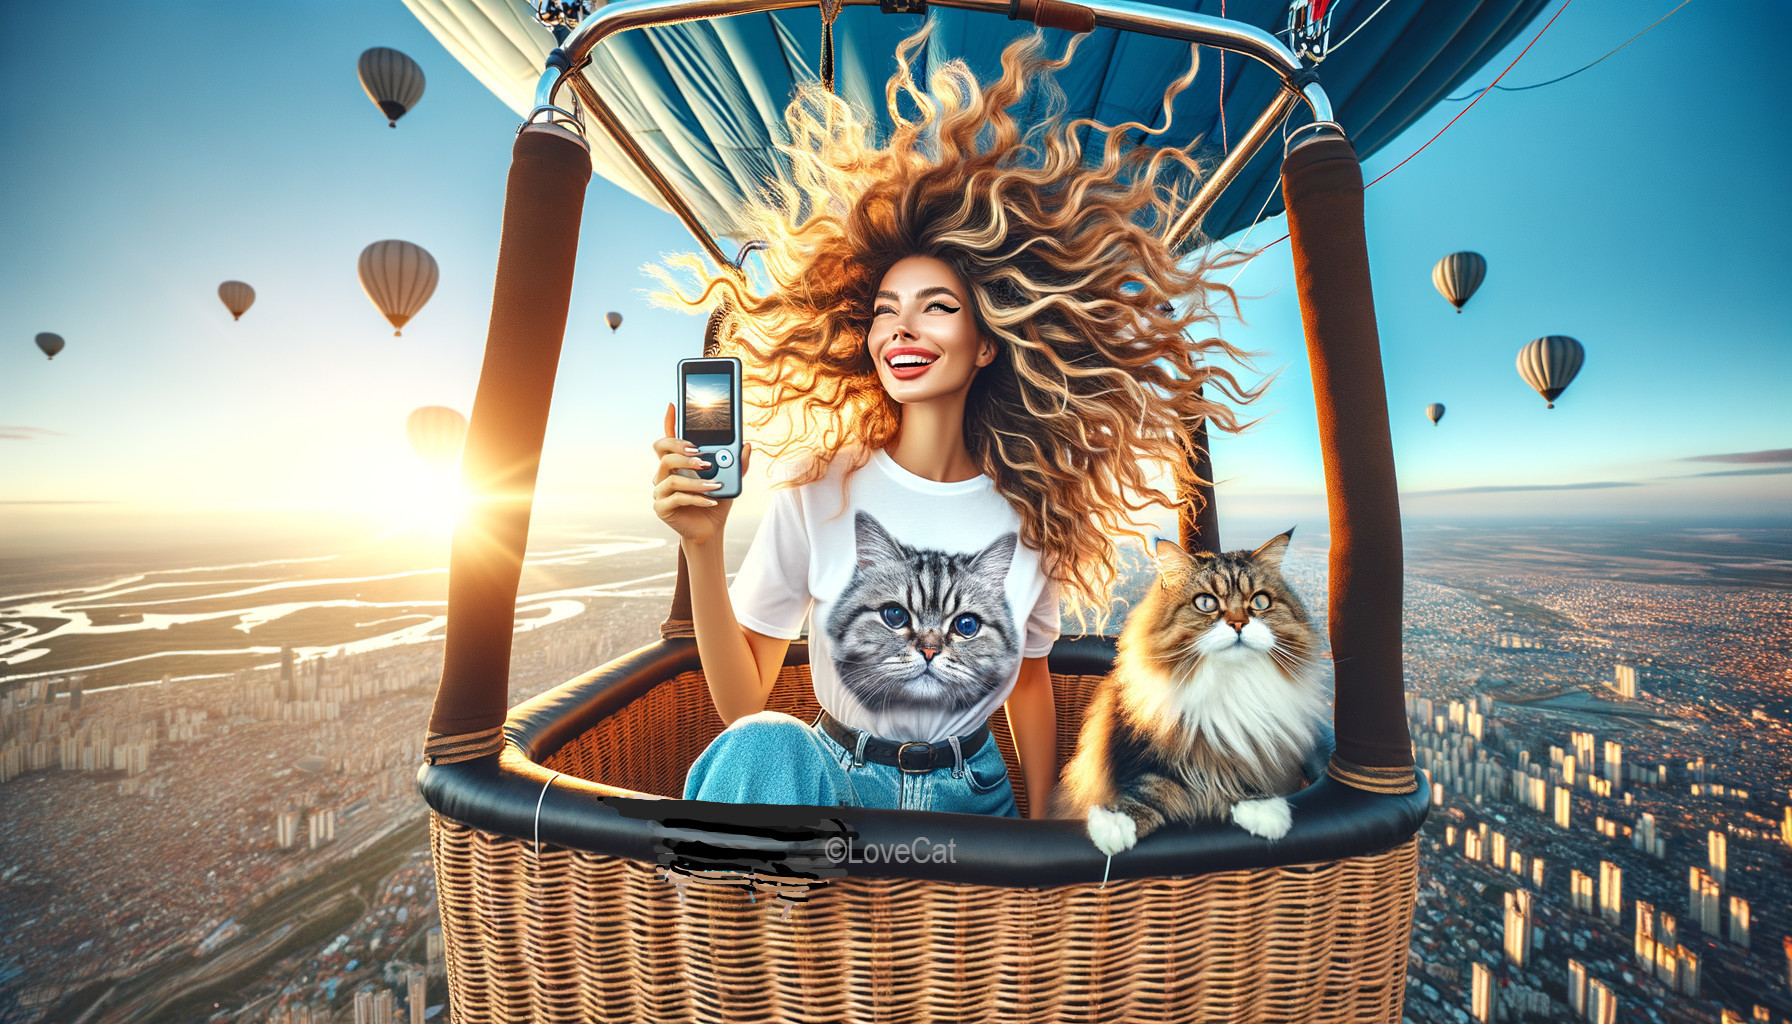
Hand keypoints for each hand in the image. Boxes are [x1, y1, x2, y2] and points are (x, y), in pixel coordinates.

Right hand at [651, 403, 750, 547]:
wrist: (711, 529)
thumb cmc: (716, 500)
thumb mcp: (730, 480)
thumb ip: (738, 463)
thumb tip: (746, 445)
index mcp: (678, 463)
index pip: (668, 439)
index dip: (669, 421)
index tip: (673, 404)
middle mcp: (664, 474)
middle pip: (663, 452)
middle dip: (681, 451)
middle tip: (702, 456)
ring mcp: (660, 491)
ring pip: (671, 477)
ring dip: (695, 480)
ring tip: (714, 485)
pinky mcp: (662, 508)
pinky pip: (676, 498)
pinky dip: (697, 499)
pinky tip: (711, 502)